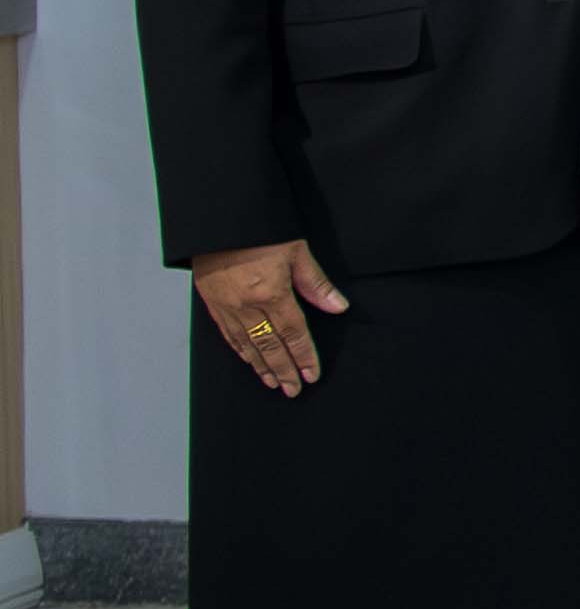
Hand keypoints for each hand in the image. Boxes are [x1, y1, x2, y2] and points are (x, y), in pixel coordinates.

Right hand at [194, 238, 345, 393]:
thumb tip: (338, 307)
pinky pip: (227, 334)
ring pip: (246, 344)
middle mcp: (246, 305)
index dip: (304, 356)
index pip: (293, 333)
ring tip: (272, 382)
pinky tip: (248, 359)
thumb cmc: (259, 230)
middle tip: (293, 390)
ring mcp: (226, 306)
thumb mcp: (296, 250)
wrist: (217, 219)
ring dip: (261, 366)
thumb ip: (315, 283)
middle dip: (283, 370)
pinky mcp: (211, 302)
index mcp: (271, 293)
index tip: (312, 374)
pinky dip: (240, 351)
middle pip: (269, 346)